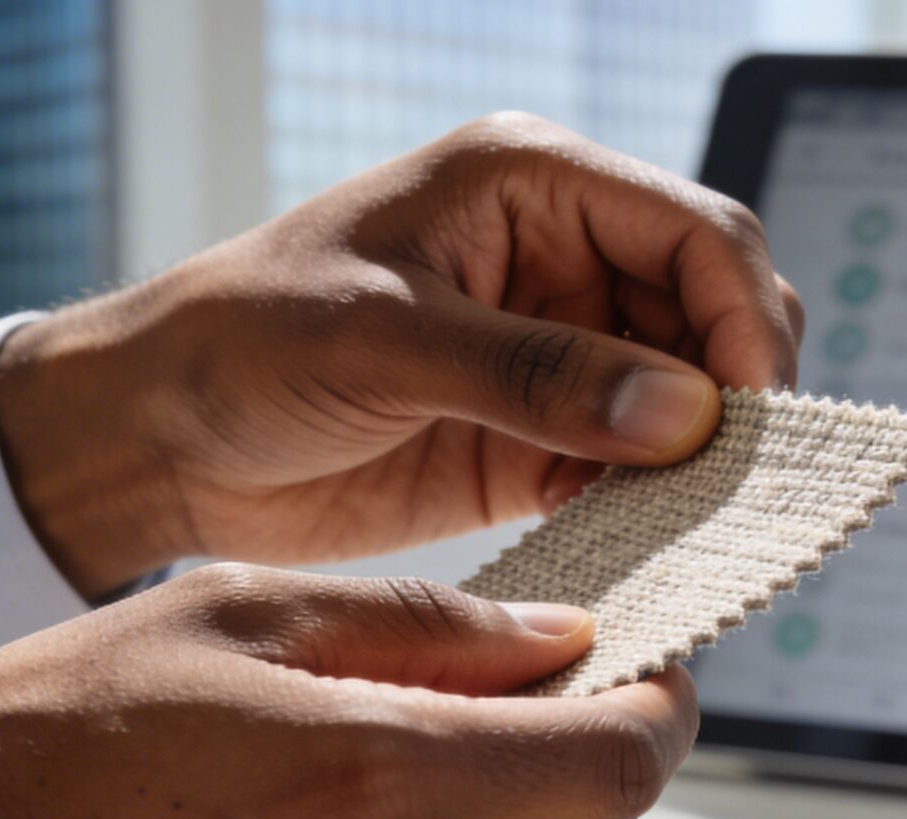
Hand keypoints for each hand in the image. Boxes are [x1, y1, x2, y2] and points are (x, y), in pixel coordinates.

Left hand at [0, 112, 802, 594]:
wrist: (157, 438)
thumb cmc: (240, 343)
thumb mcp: (382, 340)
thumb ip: (534, 373)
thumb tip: (682, 410)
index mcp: (531, 183)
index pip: (699, 232)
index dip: (745, 319)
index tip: (749, 413)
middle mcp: (561, 260)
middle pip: (715, 316)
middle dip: (740, 394)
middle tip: (738, 482)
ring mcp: (555, 357)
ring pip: (689, 402)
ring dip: (706, 463)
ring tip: (704, 525)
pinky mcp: (535, 445)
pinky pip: (634, 473)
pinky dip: (656, 509)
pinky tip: (651, 548)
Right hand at [0, 567, 696, 818]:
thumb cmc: (45, 741)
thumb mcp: (229, 613)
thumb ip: (419, 623)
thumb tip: (559, 639)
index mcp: (382, 773)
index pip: (618, 759)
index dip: (658, 710)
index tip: (644, 681)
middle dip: (606, 781)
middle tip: (552, 726)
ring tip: (455, 798)